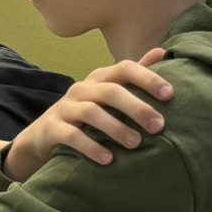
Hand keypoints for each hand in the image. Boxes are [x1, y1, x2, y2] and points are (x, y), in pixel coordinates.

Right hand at [2, 49, 172, 180]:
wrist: (42, 136)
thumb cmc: (84, 115)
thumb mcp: (107, 94)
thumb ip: (133, 76)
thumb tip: (162, 51)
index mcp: (99, 79)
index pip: (124, 68)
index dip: (148, 78)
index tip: (169, 95)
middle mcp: (82, 89)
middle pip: (111, 91)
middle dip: (137, 108)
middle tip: (158, 126)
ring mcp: (65, 108)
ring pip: (91, 112)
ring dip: (116, 128)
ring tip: (136, 144)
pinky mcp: (52, 128)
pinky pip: (71, 135)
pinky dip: (91, 147)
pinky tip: (108, 159)